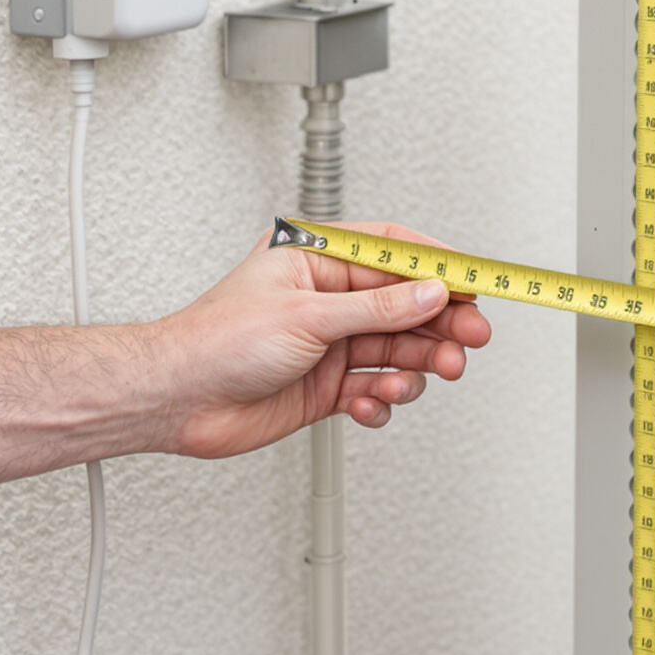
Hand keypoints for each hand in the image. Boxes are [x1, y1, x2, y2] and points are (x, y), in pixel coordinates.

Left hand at [151, 221, 492, 458]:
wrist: (177, 400)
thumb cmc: (216, 341)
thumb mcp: (307, 316)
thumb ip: (376, 308)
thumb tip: (430, 293)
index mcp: (316, 259)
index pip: (393, 253)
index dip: (438, 266)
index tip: (477, 281)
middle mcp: (326, 298)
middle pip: (405, 305)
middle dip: (440, 323)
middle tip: (473, 337)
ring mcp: (328, 343)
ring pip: (396, 349)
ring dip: (418, 365)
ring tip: (431, 375)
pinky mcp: (326, 386)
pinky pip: (375, 387)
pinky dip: (382, 398)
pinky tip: (373, 402)